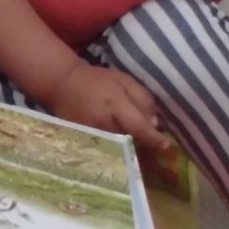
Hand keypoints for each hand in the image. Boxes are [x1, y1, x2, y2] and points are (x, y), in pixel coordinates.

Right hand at [49, 63, 170, 150]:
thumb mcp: (124, 81)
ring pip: (117, 147)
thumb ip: (142, 99)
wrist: (63, 84)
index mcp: (115, 105)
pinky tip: (118, 143)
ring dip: (129, 146)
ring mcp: (91, 134)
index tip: (165, 146)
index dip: (153, 139)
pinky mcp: (82, 140)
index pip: (139, 127)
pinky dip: (114, 148)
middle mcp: (103, 123)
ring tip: (134, 142)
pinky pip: (104, 149)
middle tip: (150, 141)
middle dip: (142, 142)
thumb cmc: (97, 80)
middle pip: (130, 140)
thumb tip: (154, 122)